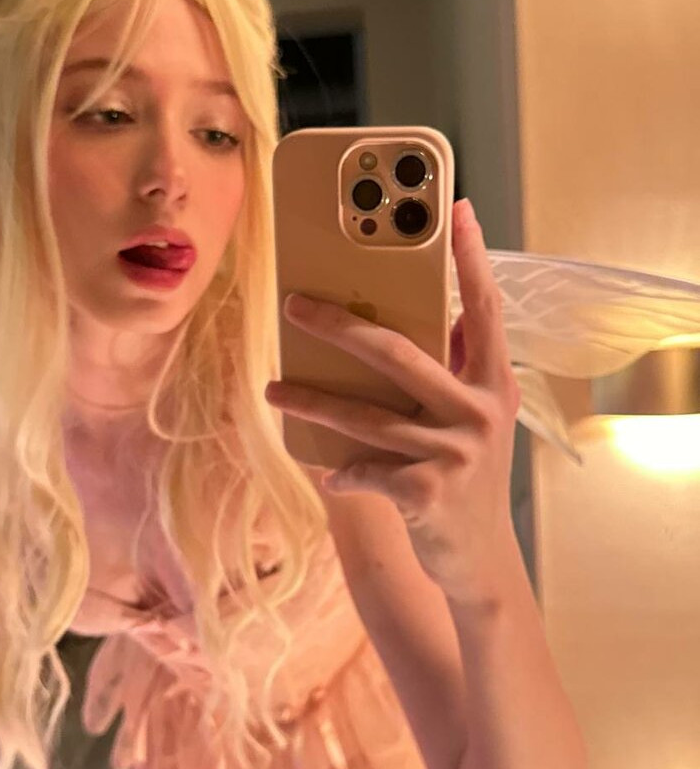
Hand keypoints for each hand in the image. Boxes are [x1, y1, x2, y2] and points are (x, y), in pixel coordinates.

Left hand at [264, 198, 521, 606]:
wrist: (480, 558)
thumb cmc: (469, 477)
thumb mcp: (478, 419)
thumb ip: (461, 368)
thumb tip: (439, 311)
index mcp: (495, 385)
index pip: (484, 310)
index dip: (471, 259)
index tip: (454, 209)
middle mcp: (481, 413)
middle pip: (399, 353)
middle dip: (340, 325)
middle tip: (294, 305)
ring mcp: (456, 454)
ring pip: (366, 415)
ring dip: (311, 401)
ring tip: (273, 389)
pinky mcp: (427, 494)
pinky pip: (365, 470)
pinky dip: (340, 471)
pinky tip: (325, 473)